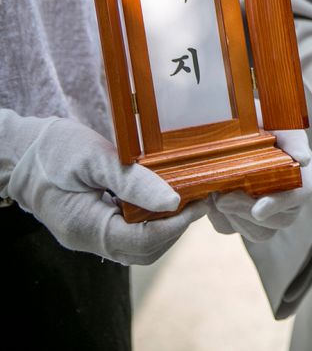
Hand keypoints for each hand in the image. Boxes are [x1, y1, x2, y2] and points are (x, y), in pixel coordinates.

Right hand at [0, 112, 203, 264]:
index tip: (199, 201)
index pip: (142, 242)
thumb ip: (134, 181)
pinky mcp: (94, 226)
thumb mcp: (96, 158)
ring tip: (186, 196)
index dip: (176, 225)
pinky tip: (163, 196)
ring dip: (166, 226)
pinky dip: (151, 220)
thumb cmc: (54, 150)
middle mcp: (88, 239)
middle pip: (144, 251)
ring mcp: (90, 236)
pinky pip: (129, 234)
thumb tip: (174, 201)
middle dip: (176, 228)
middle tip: (198, 197)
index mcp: (85, 227)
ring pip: (139, 246)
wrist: (21, 152)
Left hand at [206, 129, 311, 241]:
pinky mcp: (242, 217)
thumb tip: (304, 160)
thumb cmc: (261, 118)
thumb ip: (293, 139)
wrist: (233, 122)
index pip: (302, 193)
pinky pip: (231, 229)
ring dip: (234, 218)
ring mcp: (267, 209)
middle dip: (248, 212)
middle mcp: (289, 195)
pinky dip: (218, 218)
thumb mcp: (278, 120)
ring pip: (259, 233)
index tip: (258, 209)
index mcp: (302, 170)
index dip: (281, 203)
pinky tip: (210, 199)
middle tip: (222, 197)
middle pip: (281, 220)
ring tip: (215, 196)